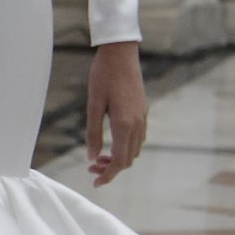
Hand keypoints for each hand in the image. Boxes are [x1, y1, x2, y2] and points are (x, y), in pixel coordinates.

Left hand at [85, 41, 145, 186]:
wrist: (121, 52)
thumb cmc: (103, 75)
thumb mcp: (93, 104)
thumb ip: (93, 133)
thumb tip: (92, 157)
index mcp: (124, 123)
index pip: (120, 161)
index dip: (109, 175)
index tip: (96, 182)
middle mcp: (137, 123)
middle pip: (129, 159)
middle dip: (112, 168)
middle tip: (92, 168)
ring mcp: (143, 116)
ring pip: (135, 149)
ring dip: (119, 158)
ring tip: (99, 156)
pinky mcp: (143, 110)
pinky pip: (138, 137)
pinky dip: (126, 146)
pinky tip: (112, 141)